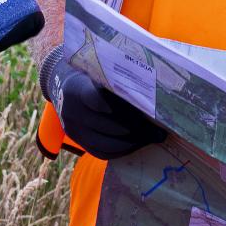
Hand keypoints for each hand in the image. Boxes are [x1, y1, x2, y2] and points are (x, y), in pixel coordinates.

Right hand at [41, 48, 166, 159]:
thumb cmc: (93, 76)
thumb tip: (154, 95)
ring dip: (132, 143)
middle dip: (137, 129)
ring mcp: (73, 129)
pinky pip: (101, 153)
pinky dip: (122, 151)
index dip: (121, 108)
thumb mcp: (101, 72)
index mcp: (77, 88)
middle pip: (107, 125)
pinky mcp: (78, 142)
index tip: (146, 111)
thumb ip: (119, 80)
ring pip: (106, 144)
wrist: (66, 87)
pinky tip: (138, 144)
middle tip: (159, 130)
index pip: (97, 99)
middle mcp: (71, 111)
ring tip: (152, 138)